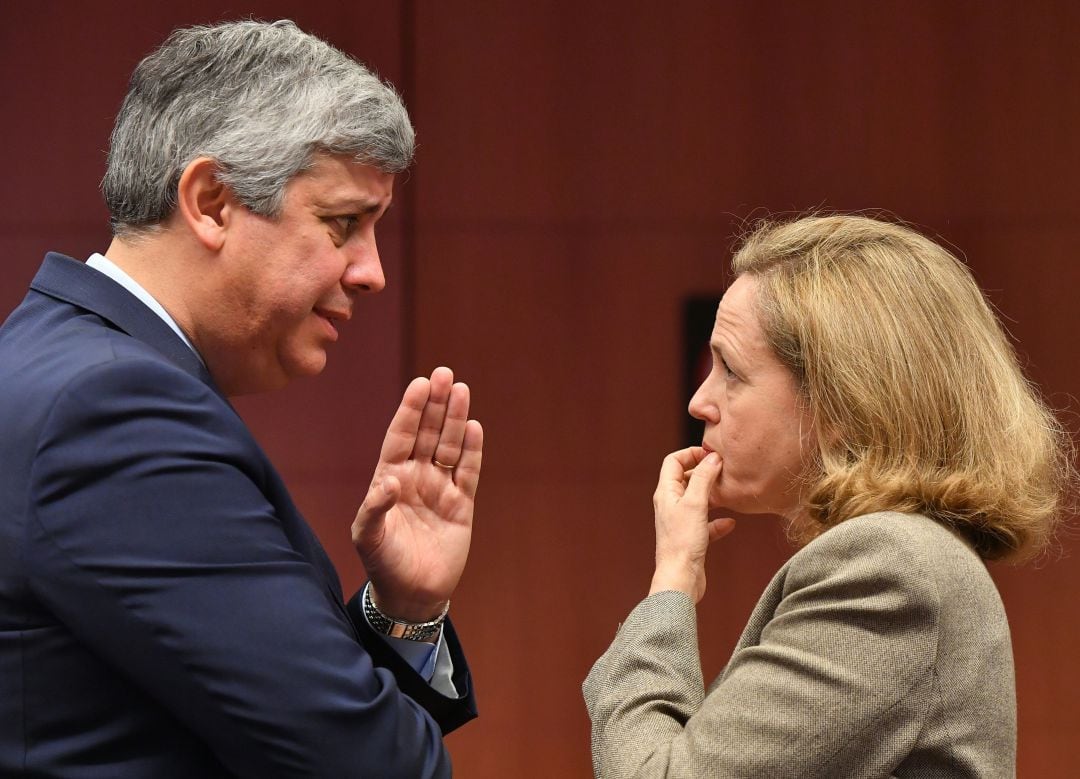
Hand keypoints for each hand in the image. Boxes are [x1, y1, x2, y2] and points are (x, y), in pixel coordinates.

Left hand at [352, 367, 482, 621]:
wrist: (412, 593)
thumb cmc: (383, 563)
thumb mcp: (367, 538)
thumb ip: (374, 509)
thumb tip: (388, 484)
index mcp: (390, 478)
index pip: (402, 436)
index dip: (411, 410)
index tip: (420, 384)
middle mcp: (416, 477)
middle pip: (429, 433)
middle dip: (436, 404)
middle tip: (444, 373)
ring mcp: (440, 489)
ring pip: (450, 446)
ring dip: (456, 419)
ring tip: (461, 390)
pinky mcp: (461, 505)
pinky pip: (468, 472)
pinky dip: (473, 450)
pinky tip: (474, 427)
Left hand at [650, 447, 735, 602]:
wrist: (680, 580)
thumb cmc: (683, 542)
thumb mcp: (695, 504)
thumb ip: (704, 478)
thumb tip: (713, 457)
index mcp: (665, 493)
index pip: (673, 462)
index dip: (690, 453)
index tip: (711, 454)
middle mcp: (670, 505)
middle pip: (686, 479)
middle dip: (705, 473)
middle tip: (724, 470)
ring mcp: (680, 522)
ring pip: (698, 501)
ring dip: (713, 495)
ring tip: (729, 492)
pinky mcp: (691, 538)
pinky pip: (706, 524)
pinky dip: (717, 522)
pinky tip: (730, 523)